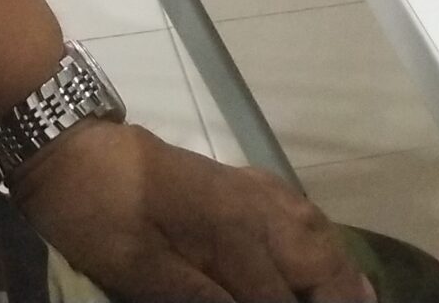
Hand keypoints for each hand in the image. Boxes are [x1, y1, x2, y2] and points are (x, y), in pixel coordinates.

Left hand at [14, 120, 373, 302]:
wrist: (77, 150)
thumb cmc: (101, 216)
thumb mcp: (138, 270)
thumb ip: (201, 301)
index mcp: (234, 236)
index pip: (285, 300)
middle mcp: (256, 211)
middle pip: (317, 263)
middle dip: (340, 299)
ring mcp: (251, 191)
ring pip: (315, 234)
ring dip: (339, 271)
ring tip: (361, 301)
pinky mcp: (239, 182)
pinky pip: (298, 211)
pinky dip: (320, 237)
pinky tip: (323, 251)